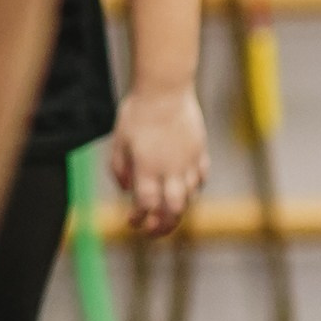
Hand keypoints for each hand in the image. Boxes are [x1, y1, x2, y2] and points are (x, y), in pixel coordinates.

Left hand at [108, 85, 208, 238]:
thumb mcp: (119, 142)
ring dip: (178, 210)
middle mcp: (170, 170)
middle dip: (163, 227)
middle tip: (153, 231)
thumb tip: (127, 190)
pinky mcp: (200, 152)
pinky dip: (193, 189)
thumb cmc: (137, 113)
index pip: (146, 206)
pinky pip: (201, 179)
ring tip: (167, 212)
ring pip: (189, 198)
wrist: (166, 89)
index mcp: (147, 169)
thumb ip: (120, 169)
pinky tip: (184, 189)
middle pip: (172, 211)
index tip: (132, 221)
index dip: (139, 219)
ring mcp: (188, 162)